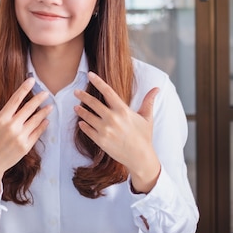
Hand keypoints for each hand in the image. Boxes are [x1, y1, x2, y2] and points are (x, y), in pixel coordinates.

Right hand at [0, 77, 52, 199]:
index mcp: (1, 119)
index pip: (15, 99)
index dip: (24, 88)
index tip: (31, 80)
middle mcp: (12, 126)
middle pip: (29, 108)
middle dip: (39, 99)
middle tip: (46, 93)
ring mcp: (20, 137)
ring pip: (36, 120)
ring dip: (44, 112)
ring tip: (50, 106)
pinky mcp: (26, 146)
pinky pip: (37, 133)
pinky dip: (43, 126)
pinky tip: (46, 121)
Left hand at [73, 71, 160, 192]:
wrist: (140, 158)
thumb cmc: (144, 137)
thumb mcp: (147, 118)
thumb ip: (149, 101)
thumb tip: (157, 88)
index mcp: (123, 110)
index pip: (108, 92)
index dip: (98, 81)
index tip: (90, 74)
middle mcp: (112, 119)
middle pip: (93, 103)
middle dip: (83, 96)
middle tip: (76, 91)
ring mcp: (105, 130)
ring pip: (88, 116)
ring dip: (81, 111)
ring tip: (76, 107)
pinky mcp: (100, 141)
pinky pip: (87, 130)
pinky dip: (83, 125)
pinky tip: (80, 122)